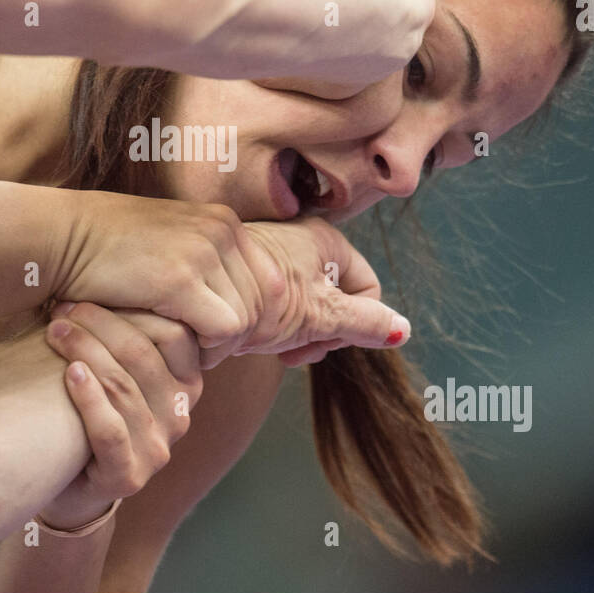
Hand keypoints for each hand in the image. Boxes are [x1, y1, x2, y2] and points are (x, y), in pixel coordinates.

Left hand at [40, 303, 201, 529]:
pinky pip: (110, 430)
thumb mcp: (113, 360)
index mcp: (185, 381)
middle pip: (144, 357)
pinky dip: (89, 398)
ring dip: (86, 352)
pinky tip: (70, 372)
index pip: (175, 334)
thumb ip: (125, 325)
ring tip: (56, 330)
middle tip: (64, 306)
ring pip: (124, 388)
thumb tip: (109, 257)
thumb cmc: (88, 402)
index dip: (131, 307)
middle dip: (101, 325)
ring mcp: (157, 447)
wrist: (63, 475)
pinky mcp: (128, 476)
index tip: (86, 288)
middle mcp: (179, 414)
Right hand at [58, 191, 267, 352]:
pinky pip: (224, 329)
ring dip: (222, 344)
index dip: (252, 313)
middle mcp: (222, 230)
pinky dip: (209, 348)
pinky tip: (180, 349)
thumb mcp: (171, 245)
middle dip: (240, 333)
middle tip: (206, 349)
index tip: (221, 334)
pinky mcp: (181, 280)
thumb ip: (206, 266)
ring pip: (248, 318)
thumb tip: (241, 313)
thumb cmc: (107, 250)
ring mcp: (204, 251)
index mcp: (224, 220)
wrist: (59, 237)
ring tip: (190, 350)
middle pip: (265, 301)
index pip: (270, 278)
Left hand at [218, 217, 409, 368]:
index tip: (323, 344)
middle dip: (319, 332)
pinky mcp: (245, 271)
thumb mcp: (320, 314)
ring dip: (292, 332)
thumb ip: (364, 322)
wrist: (190, 293)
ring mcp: (272, 255)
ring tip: (266, 343)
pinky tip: (248, 336)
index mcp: (326, 240)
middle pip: (334, 298)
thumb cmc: (258, 298)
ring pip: (303, 304)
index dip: (354, 324)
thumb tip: (404, 331)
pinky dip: (267, 323)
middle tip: (293, 352)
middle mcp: (301, 240)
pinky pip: (273, 301)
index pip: (367, 288)